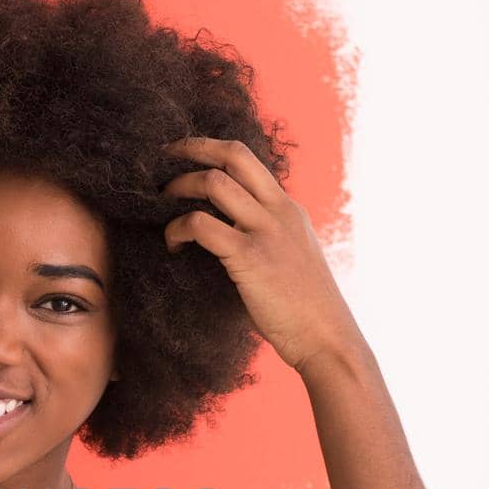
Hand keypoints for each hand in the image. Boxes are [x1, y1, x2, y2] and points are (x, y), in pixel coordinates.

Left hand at [161, 135, 364, 372]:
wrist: (327, 339)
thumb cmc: (304, 311)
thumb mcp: (291, 259)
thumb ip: (265, 239)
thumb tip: (225, 237)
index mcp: (289, 210)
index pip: (249, 160)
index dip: (212, 149)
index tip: (185, 154)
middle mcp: (280, 211)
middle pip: (233, 154)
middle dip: (192, 148)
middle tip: (162, 158)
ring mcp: (266, 231)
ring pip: (214, 182)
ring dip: (179, 188)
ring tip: (161, 205)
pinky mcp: (250, 257)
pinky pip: (202, 225)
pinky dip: (177, 228)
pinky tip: (172, 245)